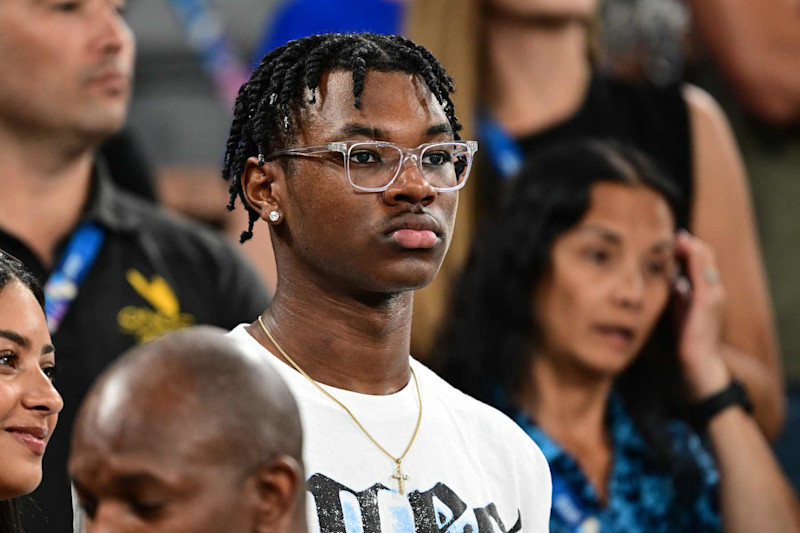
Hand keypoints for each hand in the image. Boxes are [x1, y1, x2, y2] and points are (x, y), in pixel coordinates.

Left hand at [673, 231, 731, 399]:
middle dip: (688, 242)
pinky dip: (694, 257)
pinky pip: (702, 272)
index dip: (687, 248)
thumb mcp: (681, 310)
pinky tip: (682, 248)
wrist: (698, 361)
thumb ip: (678, 295)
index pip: (701, 261)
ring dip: (691, 245)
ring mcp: (714, 293)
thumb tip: (672, 280)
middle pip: (705, 255)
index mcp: (707, 291)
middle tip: (670, 233)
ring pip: (706, 259)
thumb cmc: (688, 337)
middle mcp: (714, 289)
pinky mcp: (708, 300)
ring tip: (676, 236)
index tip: (670, 238)